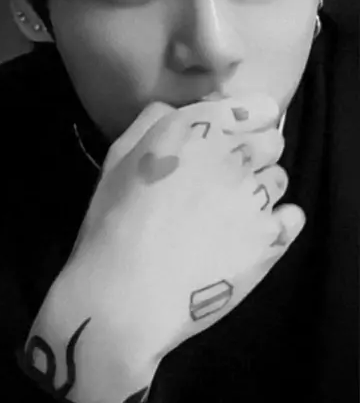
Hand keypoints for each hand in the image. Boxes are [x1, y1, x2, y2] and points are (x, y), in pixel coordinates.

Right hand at [61, 94, 304, 371]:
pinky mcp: (271, 237)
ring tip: (227, 218)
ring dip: (260, 190)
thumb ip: (154, 121)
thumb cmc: (111, 225)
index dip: (247, 121)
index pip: (255, 107)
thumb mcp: (119, 158)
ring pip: (279, 179)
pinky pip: (292, 216)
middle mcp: (234, 154)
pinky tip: (247, 239)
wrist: (125, 295)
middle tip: (221, 184)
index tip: (232, 139)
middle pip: (271, 141)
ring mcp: (257, 196)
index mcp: (197, 128)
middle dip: (252, 155)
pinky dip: (276, 224)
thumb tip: (181, 109)